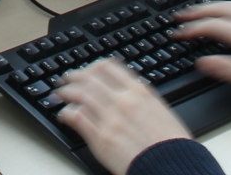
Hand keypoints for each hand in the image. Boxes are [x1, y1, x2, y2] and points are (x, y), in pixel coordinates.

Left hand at [58, 59, 191, 174]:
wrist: (169, 162)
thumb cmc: (169, 141)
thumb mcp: (159, 109)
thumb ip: (141, 99)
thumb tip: (129, 94)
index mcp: (139, 90)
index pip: (108, 67)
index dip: (93, 67)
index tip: (88, 70)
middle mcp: (122, 99)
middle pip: (90, 79)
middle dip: (75, 77)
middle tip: (68, 79)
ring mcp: (110, 117)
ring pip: (80, 95)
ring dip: (66, 92)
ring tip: (60, 94)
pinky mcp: (100, 137)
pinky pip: (77, 118)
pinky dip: (67, 113)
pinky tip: (64, 114)